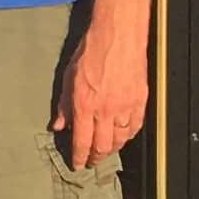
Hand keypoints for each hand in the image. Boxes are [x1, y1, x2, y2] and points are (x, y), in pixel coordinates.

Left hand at [63, 9, 148, 168]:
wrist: (118, 34)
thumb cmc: (92, 50)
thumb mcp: (69, 76)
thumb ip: (64, 104)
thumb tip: (59, 124)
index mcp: (85, 105)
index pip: (81, 141)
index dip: (79, 157)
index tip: (78, 164)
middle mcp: (105, 109)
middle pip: (103, 147)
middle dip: (96, 158)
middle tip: (91, 161)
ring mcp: (125, 106)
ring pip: (121, 140)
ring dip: (112, 148)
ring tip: (106, 149)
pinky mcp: (140, 100)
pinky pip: (136, 126)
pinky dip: (128, 135)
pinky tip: (123, 136)